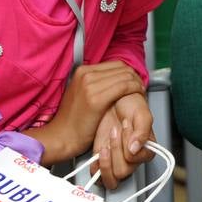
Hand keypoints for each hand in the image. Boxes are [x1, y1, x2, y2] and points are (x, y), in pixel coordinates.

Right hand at [26, 61, 145, 163]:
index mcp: (82, 71)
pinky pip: (124, 87)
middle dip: (135, 77)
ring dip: (137, 84)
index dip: (129, 73)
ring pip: (126, 76)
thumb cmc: (72, 120)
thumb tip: (113, 78)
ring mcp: (90, 85)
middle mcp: (85, 74)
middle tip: (140, 88)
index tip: (134, 82)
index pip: (115, 64)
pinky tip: (137, 96)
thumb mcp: (81, 93)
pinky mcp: (96, 98)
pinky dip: (135, 90)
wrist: (61, 136)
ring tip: (140, 93)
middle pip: (122, 68)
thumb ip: (95, 83)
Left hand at [91, 92, 155, 189]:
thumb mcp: (141, 113)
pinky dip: (96, 166)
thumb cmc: (129, 104)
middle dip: (116, 150)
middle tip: (115, 131)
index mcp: (146, 150)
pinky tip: (98, 152)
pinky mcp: (102, 160)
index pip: (136, 160)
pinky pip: (98, 175)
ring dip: (106, 161)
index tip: (126, 127)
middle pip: (123, 172)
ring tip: (106, 144)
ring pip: (111, 179)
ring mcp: (116, 160)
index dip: (128, 145)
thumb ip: (142, 131)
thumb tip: (135, 149)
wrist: (113, 99)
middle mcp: (132, 159)